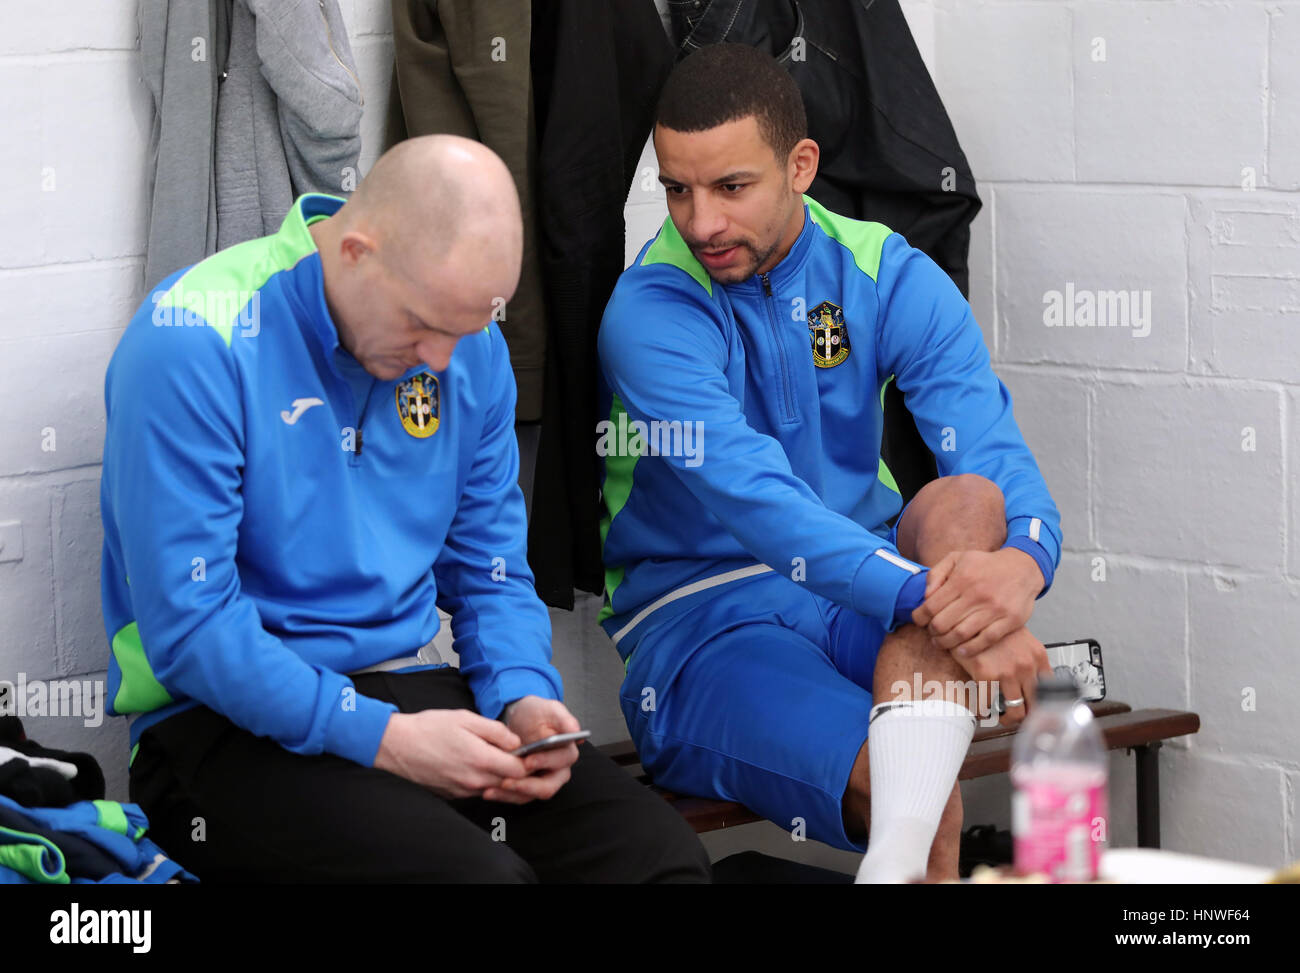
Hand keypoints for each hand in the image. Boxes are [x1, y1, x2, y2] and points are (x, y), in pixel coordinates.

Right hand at [373, 709, 527, 798]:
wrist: (397, 746)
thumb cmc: (429, 728)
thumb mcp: (466, 718)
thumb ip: (496, 731)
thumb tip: (516, 742)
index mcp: (481, 760)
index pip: (520, 770)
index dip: (527, 760)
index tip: (526, 750)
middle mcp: (474, 781)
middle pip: (509, 782)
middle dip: (516, 769)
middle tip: (513, 752)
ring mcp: (463, 790)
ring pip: (493, 787)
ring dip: (499, 775)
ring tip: (492, 755)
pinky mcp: (453, 795)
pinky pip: (477, 790)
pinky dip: (482, 780)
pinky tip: (473, 763)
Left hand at [484, 696, 582, 804]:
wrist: (520, 718)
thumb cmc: (537, 713)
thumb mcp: (551, 709)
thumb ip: (564, 718)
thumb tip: (575, 730)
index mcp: (567, 752)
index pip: (561, 762)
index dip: (545, 762)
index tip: (528, 761)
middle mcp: (558, 770)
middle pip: (547, 786)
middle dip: (526, 786)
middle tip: (507, 781)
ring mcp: (543, 780)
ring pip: (531, 795)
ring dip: (511, 794)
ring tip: (492, 789)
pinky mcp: (528, 786)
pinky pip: (518, 797)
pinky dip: (504, 796)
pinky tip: (489, 791)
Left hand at [911, 548, 1042, 657]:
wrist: (1023, 568)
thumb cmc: (986, 565)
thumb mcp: (957, 558)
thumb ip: (936, 574)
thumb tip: (925, 596)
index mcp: (962, 579)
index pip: (931, 606)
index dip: (920, 617)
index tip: (919, 621)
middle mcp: (977, 594)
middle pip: (943, 623)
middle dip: (932, 631)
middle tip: (932, 632)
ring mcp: (994, 609)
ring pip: (961, 634)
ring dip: (946, 643)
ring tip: (942, 642)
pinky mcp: (1009, 621)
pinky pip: (985, 640)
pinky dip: (970, 649)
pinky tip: (961, 650)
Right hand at [949, 626, 1052, 728]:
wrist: (971, 613)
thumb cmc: (993, 626)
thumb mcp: (1020, 639)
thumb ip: (1029, 659)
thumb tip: (1031, 682)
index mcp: (1038, 656)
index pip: (1051, 690)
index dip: (1043, 705)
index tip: (1037, 711)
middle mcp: (1026, 666)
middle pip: (1036, 706)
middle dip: (1027, 716)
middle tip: (1017, 718)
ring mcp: (1008, 672)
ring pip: (1016, 712)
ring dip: (1007, 719)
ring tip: (999, 717)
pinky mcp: (986, 675)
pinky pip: (987, 705)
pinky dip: (983, 713)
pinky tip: (981, 711)